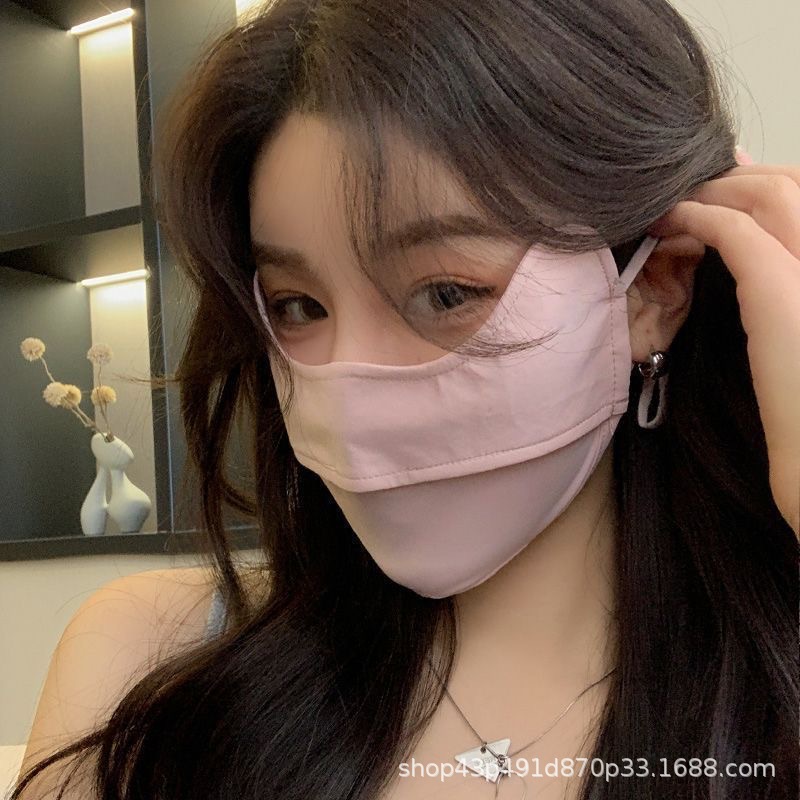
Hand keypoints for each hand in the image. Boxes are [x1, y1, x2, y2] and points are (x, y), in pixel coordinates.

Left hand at [647, 150, 799, 535]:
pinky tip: (671, 221)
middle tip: (698, 186)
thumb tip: (746, 237)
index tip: (733, 174)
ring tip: (678, 202)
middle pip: (790, 184)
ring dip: (714, 192)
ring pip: (765, 195)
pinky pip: (734, 232)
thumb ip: (783, 273)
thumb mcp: (794, 316)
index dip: (769, 177)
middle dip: (739, 178)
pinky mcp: (780, 287)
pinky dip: (698, 218)